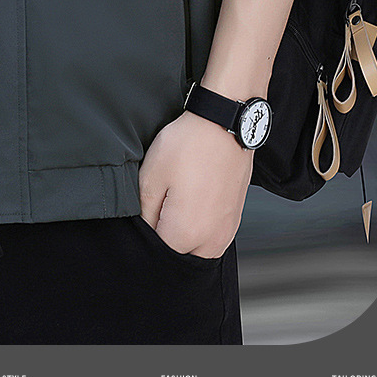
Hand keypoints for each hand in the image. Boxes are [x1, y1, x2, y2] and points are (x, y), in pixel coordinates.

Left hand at [137, 109, 253, 257]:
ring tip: (179, 196)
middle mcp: (211, 242)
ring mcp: (226, 232)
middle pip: (176, 252)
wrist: (224, 124)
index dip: (144, 230)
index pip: (154, 251)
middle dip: (164, 232)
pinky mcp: (233, 221)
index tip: (145, 209)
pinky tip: (193, 197)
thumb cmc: (189, 145)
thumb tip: (143, 230)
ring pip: (194, 247)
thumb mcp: (151, 175)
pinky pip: (209, 235)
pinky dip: (198, 224)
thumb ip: (143, 212)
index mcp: (186, 235)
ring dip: (182, 230)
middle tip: (161, 199)